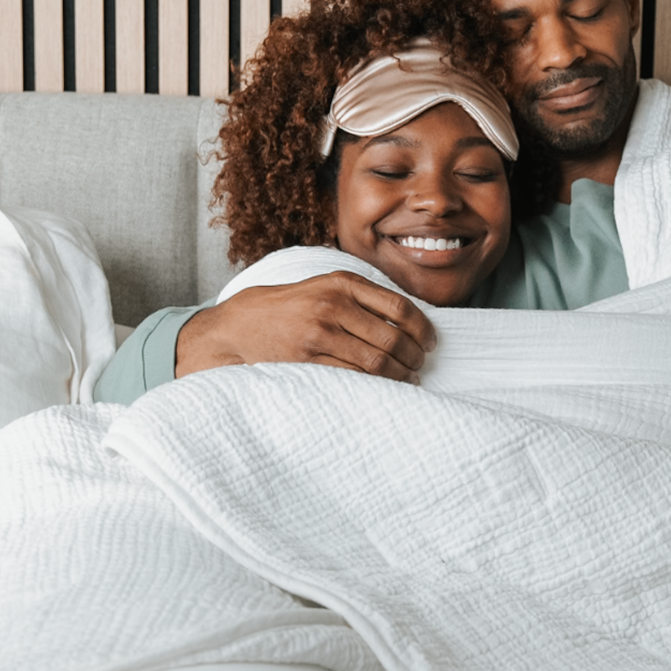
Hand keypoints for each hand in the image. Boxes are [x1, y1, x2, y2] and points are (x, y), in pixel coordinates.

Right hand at [175, 273, 436, 383]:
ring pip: (377, 362)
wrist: (239, 326)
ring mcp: (320, 334)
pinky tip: (385, 387)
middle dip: (414, 357)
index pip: (400, 308)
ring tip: (408, 379)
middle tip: (420, 366)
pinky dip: (376, 385)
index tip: (431, 343)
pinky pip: (354, 377)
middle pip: (393, 338)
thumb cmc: (288, 307)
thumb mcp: (323, 287)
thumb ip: (361, 297)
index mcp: (342, 283)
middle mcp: (333, 305)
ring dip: (400, 375)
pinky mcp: (308, 360)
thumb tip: (409, 320)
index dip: (423, 330)